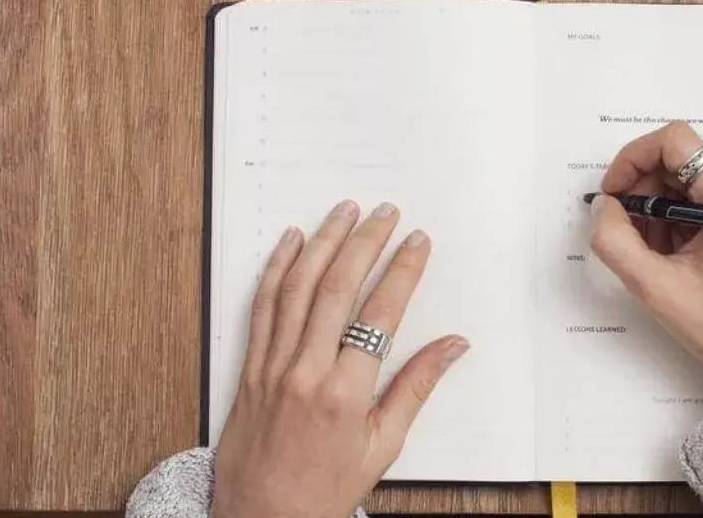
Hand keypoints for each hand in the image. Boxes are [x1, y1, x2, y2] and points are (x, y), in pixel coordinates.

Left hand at [212, 200, 468, 517]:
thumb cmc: (324, 490)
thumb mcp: (383, 446)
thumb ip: (416, 388)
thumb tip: (453, 346)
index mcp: (346, 394)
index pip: (380, 314)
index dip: (402, 271)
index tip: (417, 242)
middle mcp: (305, 372)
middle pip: (337, 288)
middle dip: (365, 242)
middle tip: (385, 212)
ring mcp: (272, 366)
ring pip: (297, 288)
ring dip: (322, 243)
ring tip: (344, 212)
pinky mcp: (249, 367)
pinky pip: (261, 307)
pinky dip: (276, 269)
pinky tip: (291, 242)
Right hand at [590, 121, 702, 388]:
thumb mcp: (654, 287)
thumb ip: (615, 240)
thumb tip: (602, 205)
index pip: (676, 141)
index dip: (634, 158)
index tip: (614, 194)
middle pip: (677, 159)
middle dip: (642, 190)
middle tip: (627, 232)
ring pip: (684, 178)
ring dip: (657, 208)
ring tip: (652, 252)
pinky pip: (698, 195)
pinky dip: (674, 217)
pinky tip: (670, 254)